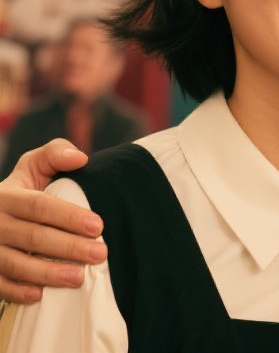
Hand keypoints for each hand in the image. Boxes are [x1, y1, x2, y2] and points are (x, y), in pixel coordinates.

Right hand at [0, 140, 103, 302]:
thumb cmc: (23, 189)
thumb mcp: (34, 165)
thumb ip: (55, 153)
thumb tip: (80, 158)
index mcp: (8, 196)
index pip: (39, 206)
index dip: (69, 216)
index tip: (98, 226)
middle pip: (33, 237)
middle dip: (68, 247)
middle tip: (99, 253)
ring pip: (16, 264)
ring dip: (48, 273)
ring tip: (78, 278)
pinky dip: (17, 291)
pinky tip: (40, 295)